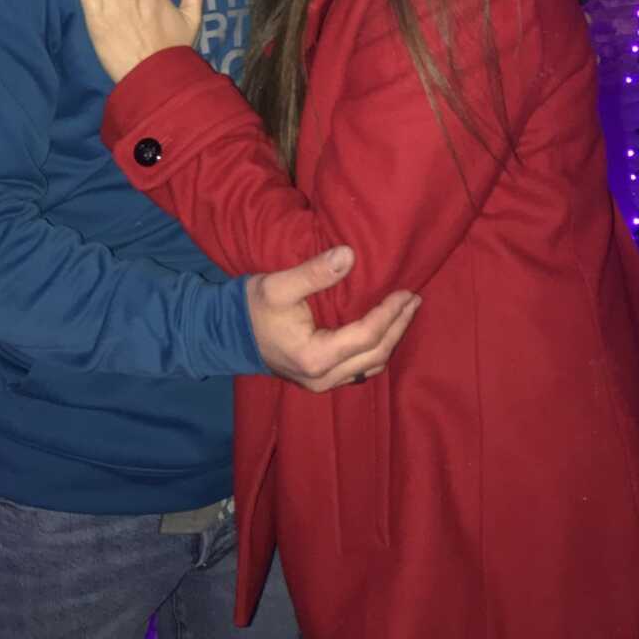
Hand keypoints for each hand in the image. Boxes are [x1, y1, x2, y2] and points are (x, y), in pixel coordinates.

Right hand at [246, 247, 420, 390]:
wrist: (225, 333)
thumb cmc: (251, 308)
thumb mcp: (279, 286)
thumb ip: (314, 272)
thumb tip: (349, 255)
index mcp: (315, 357)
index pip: (367, 336)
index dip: (390, 314)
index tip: (406, 291)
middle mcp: (323, 378)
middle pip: (376, 355)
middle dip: (398, 326)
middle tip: (414, 300)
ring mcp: (321, 383)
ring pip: (371, 366)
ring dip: (391, 339)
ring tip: (404, 313)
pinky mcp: (319, 379)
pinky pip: (359, 369)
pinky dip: (376, 349)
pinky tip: (382, 329)